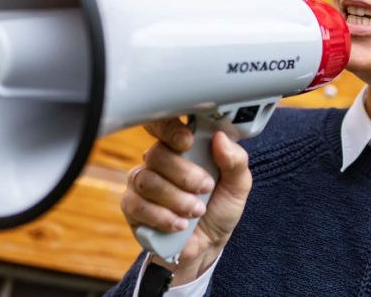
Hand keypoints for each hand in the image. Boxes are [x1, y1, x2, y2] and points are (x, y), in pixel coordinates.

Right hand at [121, 118, 251, 283]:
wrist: (208, 244)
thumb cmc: (219, 207)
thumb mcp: (238, 185)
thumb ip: (235, 161)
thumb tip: (221, 138)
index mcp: (183, 147)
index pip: (165, 126)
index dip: (171, 130)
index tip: (188, 142)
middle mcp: (158, 160)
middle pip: (157, 154)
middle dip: (184, 175)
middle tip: (205, 189)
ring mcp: (141, 182)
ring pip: (147, 181)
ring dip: (176, 199)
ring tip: (196, 211)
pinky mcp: (132, 206)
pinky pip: (137, 205)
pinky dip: (162, 216)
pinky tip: (179, 224)